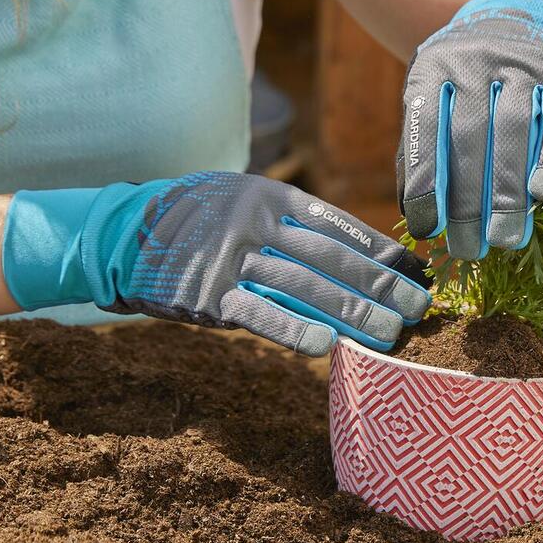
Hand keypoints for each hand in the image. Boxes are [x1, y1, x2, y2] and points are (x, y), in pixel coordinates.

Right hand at [2, 172, 431, 355]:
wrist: (122, 232)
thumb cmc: (197, 221)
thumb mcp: (244, 201)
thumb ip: (291, 223)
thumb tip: (356, 257)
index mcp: (271, 195)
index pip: (340, 226)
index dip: (383, 253)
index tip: (418, 275)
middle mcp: (257, 220)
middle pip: (332, 258)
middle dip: (381, 286)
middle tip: (419, 310)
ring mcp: (231, 256)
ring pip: (305, 287)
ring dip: (353, 314)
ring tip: (391, 336)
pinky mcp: (206, 294)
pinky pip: (258, 315)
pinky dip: (295, 330)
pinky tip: (329, 348)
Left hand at [396, 0, 542, 259]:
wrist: (511, 19)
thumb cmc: (462, 81)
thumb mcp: (431, 99)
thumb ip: (422, 150)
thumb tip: (417, 217)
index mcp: (433, 68)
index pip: (425, 128)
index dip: (425, 181)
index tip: (426, 229)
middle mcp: (475, 60)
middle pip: (471, 136)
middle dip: (469, 200)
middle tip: (470, 249)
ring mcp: (521, 63)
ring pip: (515, 130)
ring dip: (510, 190)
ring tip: (505, 239)